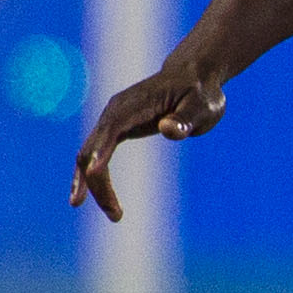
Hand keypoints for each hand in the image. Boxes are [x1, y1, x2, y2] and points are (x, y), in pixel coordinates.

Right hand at [70, 65, 223, 222]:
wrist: (193, 77)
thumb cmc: (200, 93)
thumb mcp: (202, 106)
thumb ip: (186, 119)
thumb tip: (168, 129)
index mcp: (132, 105)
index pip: (109, 132)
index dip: (99, 154)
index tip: (93, 175)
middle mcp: (114, 112)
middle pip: (92, 150)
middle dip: (97, 183)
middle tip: (116, 215)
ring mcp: (112, 119)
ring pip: (89, 155)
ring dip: (92, 184)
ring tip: (113, 215)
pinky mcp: (117, 127)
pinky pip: (97, 154)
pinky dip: (93, 175)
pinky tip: (93, 196)